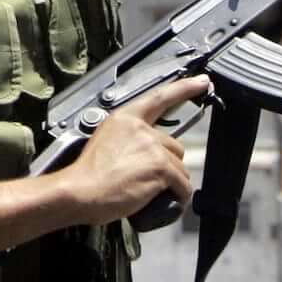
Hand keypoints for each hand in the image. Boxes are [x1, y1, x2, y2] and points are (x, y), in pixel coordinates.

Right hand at [60, 76, 203, 224]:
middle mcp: (141, 129)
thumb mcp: (103, 141)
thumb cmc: (87, 174)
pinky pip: (182, 185)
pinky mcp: (160, 167)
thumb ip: (126, 138)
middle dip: (166, 163)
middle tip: (146, 177)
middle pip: (173, 145)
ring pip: (179, 167)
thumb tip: (142, 152)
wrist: (79, 191)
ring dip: (170, 182)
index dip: (185, 88)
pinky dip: (177, 196)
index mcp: (125, 119)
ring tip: (147, 191)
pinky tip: (162, 200)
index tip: (202, 81)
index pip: (160, 97)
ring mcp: (152, 147)